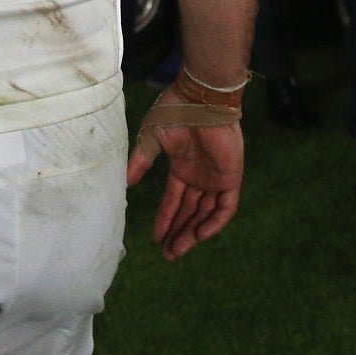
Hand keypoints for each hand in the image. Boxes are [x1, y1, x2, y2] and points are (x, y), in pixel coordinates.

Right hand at [126, 116, 243, 261]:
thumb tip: (125, 184)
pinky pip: (225, 207)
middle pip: (190, 212)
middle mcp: (200, 176)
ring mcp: (216, 178)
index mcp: (183, 167)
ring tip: (177, 251)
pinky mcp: (231, 178)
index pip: (175, 200)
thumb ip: (140, 162)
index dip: (166, 219)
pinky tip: (198, 235)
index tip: (155, 238)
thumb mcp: (151, 140)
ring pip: (206, 214)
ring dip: (192, 233)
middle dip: (178, 233)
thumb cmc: (175, 114)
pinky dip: (214, 223)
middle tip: (167, 255)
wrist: (200, 99)